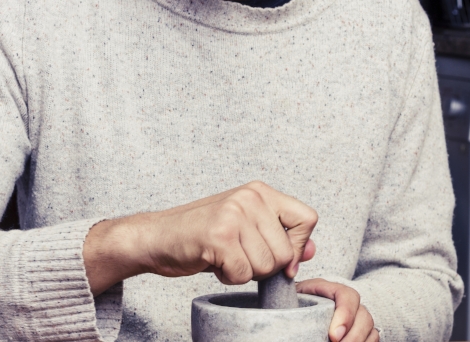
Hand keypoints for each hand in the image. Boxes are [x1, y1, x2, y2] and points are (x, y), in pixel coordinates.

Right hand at [84, 181, 317, 293]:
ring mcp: (234, 215)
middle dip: (266, 266)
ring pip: (267, 266)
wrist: (157, 237)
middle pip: (287, 252)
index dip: (299, 246)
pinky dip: (229, 278)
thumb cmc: (202, 234)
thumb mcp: (246, 228)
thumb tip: (312, 250)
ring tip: (224, 256)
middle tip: (238, 256)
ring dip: (246, 272)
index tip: (282, 258)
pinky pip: (243, 274)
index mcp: (260, 191)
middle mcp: (250, 197)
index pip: (308, 218)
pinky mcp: (219, 236)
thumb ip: (279, 235)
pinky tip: (214, 262)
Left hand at [297, 279, 378, 341]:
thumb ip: (294, 302)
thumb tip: (292, 317)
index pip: (347, 296)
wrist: (298, 310)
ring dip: (358, 341)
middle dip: (353, 336)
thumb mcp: (294, 299)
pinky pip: (373, 338)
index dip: (345, 315)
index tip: (333, 336)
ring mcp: (358, 315)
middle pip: (364, 315)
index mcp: (330, 289)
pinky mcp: (362, 329)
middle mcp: (349, 301)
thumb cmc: (295, 305)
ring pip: (370, 329)